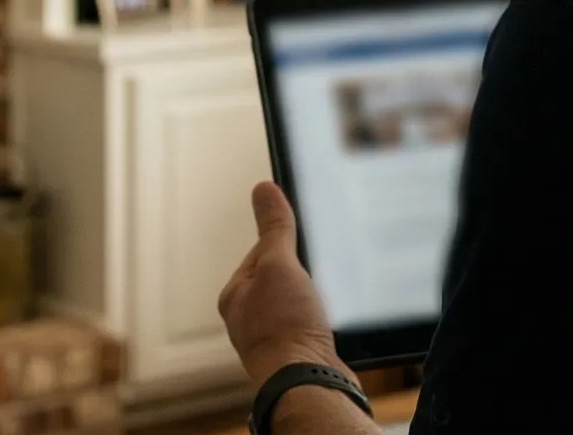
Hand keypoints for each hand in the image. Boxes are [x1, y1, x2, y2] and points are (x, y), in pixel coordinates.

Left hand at [217, 182, 345, 385]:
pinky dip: (326, 316)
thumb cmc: (284, 329)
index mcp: (237, 295)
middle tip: (320, 270)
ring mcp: (276, 336)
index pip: (262, 251)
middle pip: (283, 276)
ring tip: (327, 296)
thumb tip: (263, 189)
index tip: (306, 238)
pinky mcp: (300, 351)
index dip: (286, 241)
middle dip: (304, 270)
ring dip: (317, 296)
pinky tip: (335, 317)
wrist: (308, 383)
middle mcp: (251, 317)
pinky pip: (314, 322)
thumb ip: (274, 229)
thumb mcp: (279, 265)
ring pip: (301, 300)